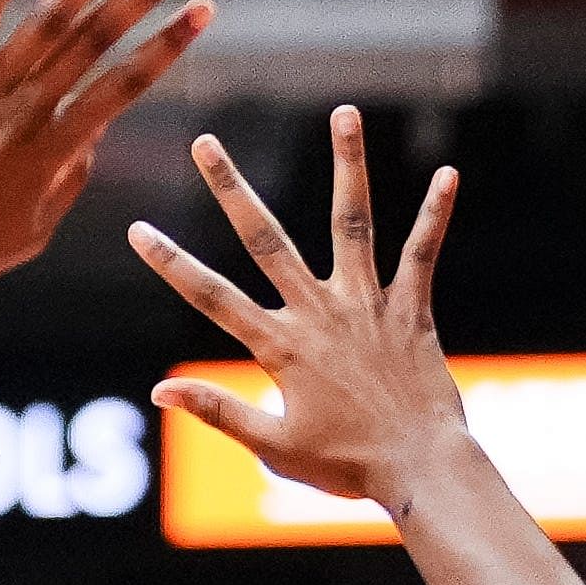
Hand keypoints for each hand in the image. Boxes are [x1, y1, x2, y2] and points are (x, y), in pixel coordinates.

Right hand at [133, 110, 483, 513]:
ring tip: (345, 113)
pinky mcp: (411, 311)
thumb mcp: (274, 447)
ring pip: (352, 223)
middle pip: (266, 240)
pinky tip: (448, 173)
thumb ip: (217, 412)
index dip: (171, 263)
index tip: (137, 228)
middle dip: (231, 189)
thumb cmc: (348, 467)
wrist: (422, 470)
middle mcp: (320, 314)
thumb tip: (158, 390)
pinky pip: (422, 253)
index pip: (212, 296)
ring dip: (347, 165)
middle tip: (205, 141)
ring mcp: (367, 306)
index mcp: (281, 347)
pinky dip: (435, 214)